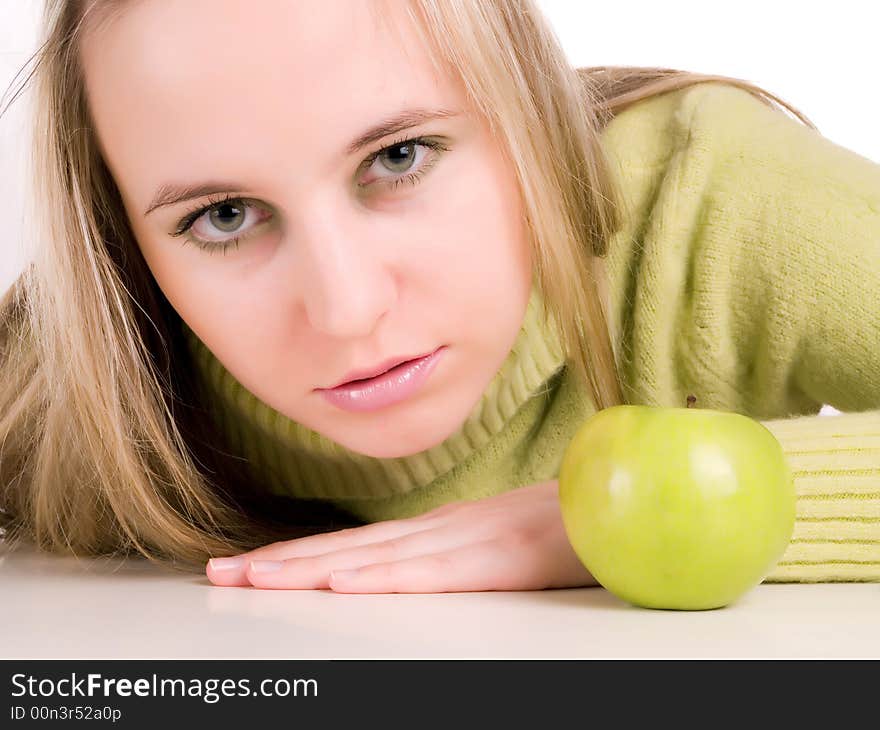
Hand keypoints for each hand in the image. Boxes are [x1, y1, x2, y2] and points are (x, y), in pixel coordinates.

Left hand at [206, 479, 597, 592]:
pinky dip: (381, 578)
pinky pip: (431, 572)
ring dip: (308, 570)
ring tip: (250, 578)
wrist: (634, 499)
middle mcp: (446, 531)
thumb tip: (429, 559)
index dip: (302, 555)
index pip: (361, 547)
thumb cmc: (574, 523)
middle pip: (351, 551)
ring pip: (375, 560)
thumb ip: (469, 545)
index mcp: (447, 530)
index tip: (251, 565)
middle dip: (281, 563)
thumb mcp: (510, 539)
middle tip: (220, 572)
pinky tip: (340, 585)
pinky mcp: (499, 560)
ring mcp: (469, 542)